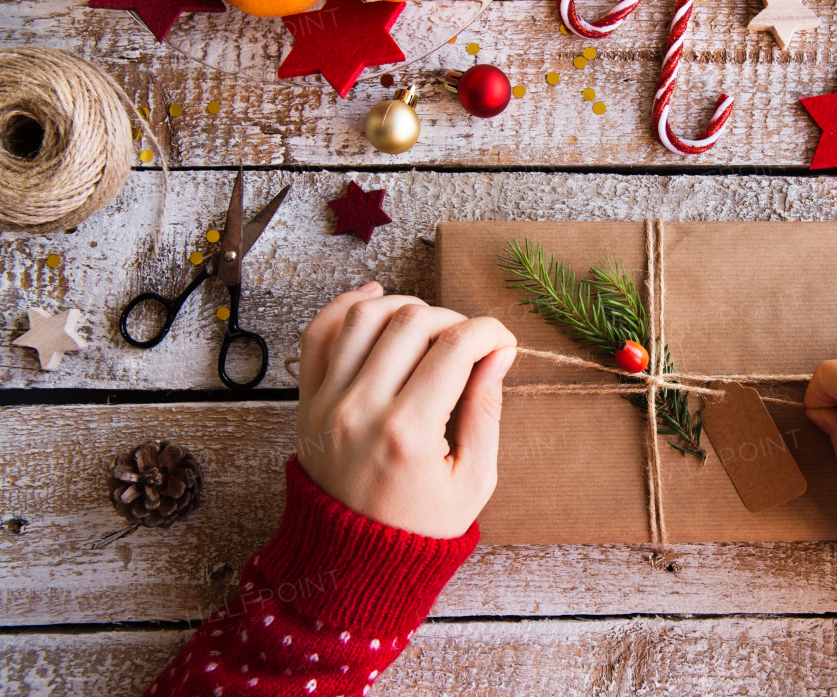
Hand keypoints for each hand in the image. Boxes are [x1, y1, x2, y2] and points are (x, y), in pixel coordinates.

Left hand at [295, 282, 517, 538]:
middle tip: (470, 342)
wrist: (352, 562)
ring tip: (430, 328)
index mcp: (409, 433)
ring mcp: (327, 402)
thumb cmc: (422, 526)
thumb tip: (500, 351)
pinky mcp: (307, 400)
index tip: (502, 342)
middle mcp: (361, 409)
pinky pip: (319, 332)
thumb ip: (487, 409)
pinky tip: (379, 300)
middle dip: (453, 319)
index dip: (490, 331)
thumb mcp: (473, 479)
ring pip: (365, 315)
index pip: (455, 347)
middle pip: (412, 321)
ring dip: (406, 307)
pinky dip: (348, 305)